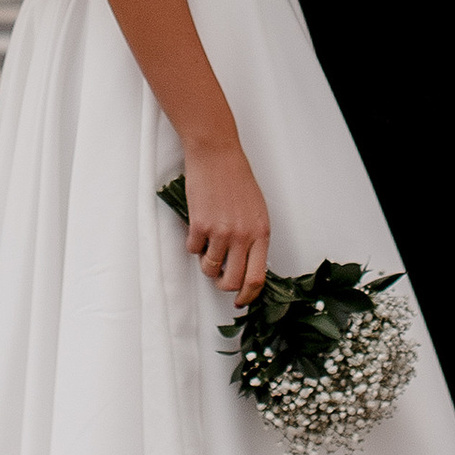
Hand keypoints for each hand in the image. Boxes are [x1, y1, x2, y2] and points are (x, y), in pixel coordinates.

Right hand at [180, 139, 269, 305]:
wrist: (217, 154)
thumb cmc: (237, 178)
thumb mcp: (257, 210)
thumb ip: (254, 238)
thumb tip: (246, 265)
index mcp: (261, 233)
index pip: (257, 278)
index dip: (248, 296)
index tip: (241, 301)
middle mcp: (243, 235)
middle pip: (233, 281)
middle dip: (223, 285)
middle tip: (219, 278)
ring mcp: (221, 231)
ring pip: (210, 268)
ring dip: (206, 264)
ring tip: (208, 248)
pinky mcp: (200, 225)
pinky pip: (193, 250)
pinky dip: (193, 245)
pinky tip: (198, 229)